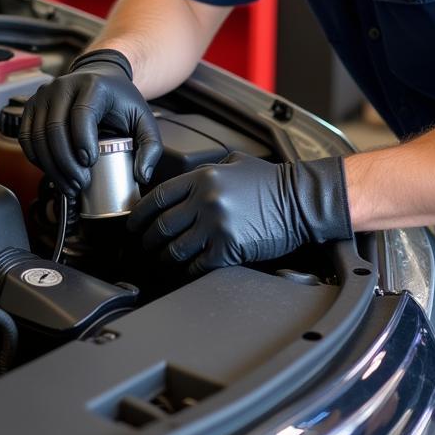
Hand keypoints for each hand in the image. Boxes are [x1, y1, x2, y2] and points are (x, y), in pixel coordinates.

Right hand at [19, 49, 161, 195]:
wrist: (100, 76)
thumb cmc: (119, 98)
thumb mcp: (143, 118)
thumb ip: (150, 146)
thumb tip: (141, 174)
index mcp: (92, 85)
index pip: (81, 113)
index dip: (83, 141)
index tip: (90, 163)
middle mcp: (63, 86)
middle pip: (55, 128)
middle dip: (66, 163)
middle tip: (80, 183)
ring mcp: (44, 95)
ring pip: (38, 136)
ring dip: (51, 166)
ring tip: (69, 184)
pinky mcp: (31, 106)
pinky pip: (26, 137)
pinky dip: (36, 158)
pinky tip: (51, 171)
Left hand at [127, 152, 351, 275]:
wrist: (300, 200)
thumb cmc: (271, 182)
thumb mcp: (235, 163)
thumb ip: (207, 171)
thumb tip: (185, 184)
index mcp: (202, 178)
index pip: (157, 197)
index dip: (140, 214)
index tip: (134, 224)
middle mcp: (204, 200)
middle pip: (162, 226)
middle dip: (147, 240)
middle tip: (142, 247)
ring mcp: (215, 226)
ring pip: (175, 249)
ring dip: (164, 258)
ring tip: (160, 262)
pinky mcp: (228, 248)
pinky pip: (196, 265)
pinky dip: (187, 270)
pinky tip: (185, 271)